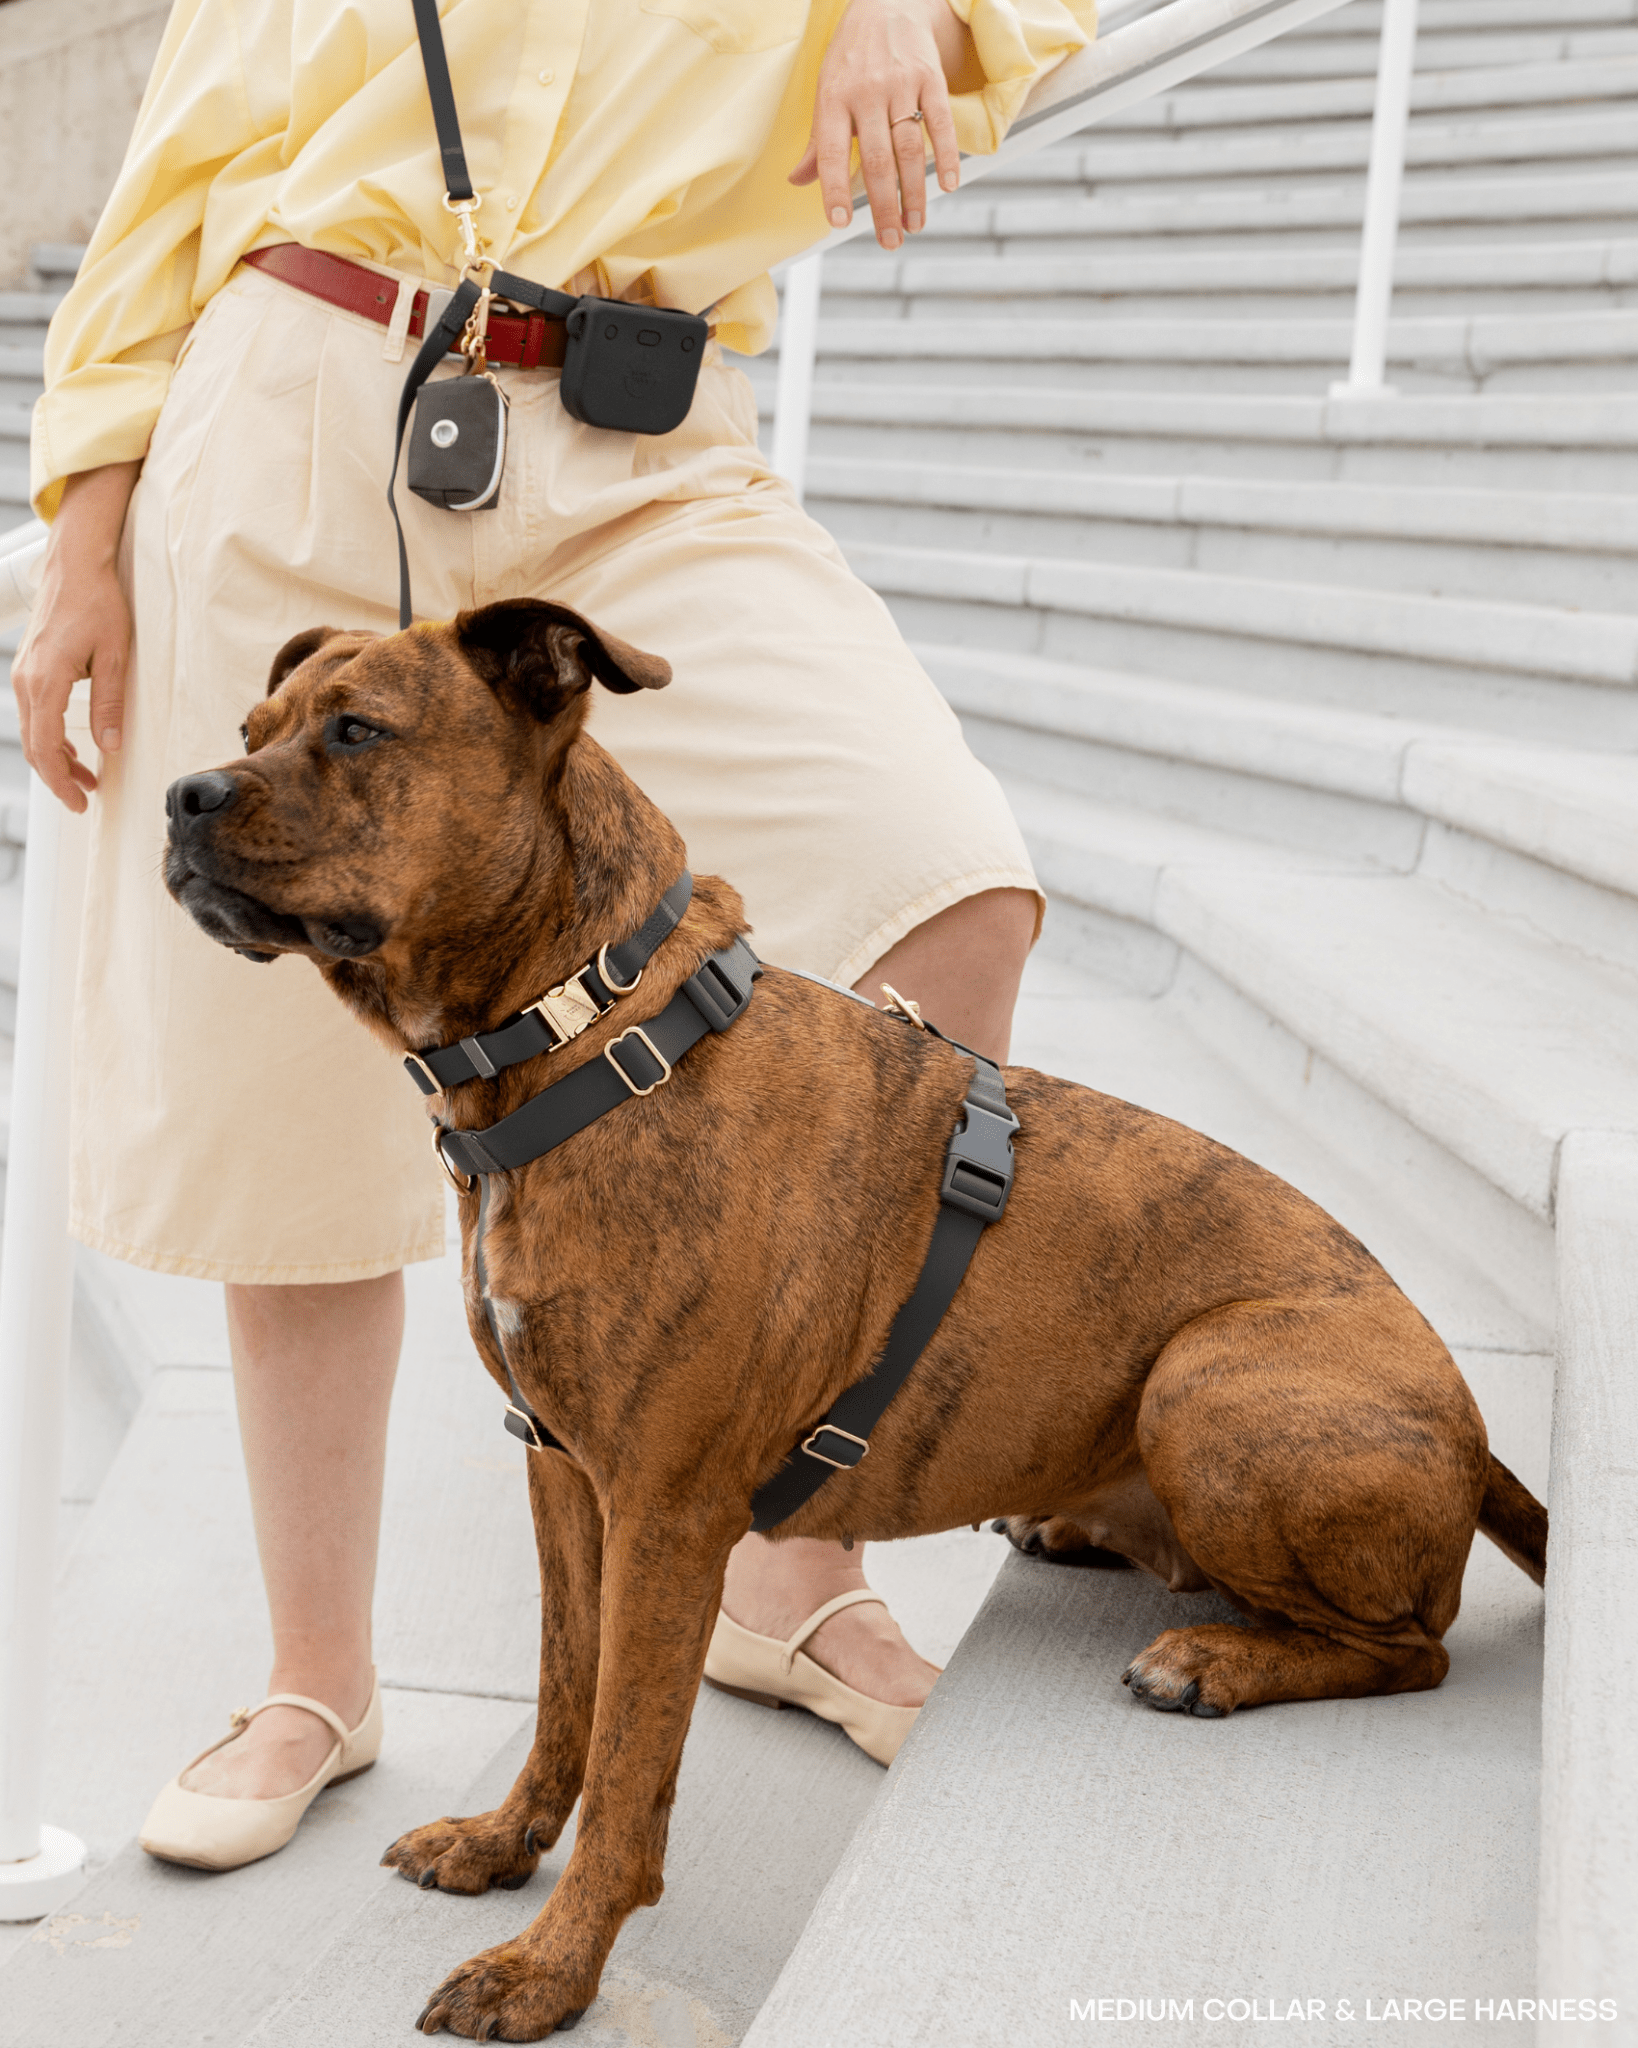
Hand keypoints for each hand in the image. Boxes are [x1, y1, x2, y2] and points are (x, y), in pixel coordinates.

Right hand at [12, 461, 139, 810]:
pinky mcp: (29, 668)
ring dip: (56, 758)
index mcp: (45, 681)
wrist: (75, 566)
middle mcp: (26, 680)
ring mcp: (23, 674)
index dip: (60, 780)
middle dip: (58, 777)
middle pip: (33, 745)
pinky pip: (34, 714)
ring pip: (32, 732)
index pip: (45, 747)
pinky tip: (74, 747)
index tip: (80, 802)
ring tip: (86, 779)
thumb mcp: (114, 656)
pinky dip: (51, 736)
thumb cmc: (98, 604)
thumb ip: (109, 703)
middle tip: (85, 800)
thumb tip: (109, 746)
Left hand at [790, 0, 967, 249]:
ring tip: (914, 225)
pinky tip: (948, 185)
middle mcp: (866, 92)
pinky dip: (946, 156)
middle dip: (884, 206)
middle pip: (877, 160)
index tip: (839, 223)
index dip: (834, 189)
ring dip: (914, 193)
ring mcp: (901, 84)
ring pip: (909, 148)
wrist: (887, 3)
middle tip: (889, 240)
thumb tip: (797, 181)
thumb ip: (817, 142)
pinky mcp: (930, 77)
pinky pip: (940, 123)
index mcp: (833, 99)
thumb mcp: (826, 92)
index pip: (831, 152)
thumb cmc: (851, 58)